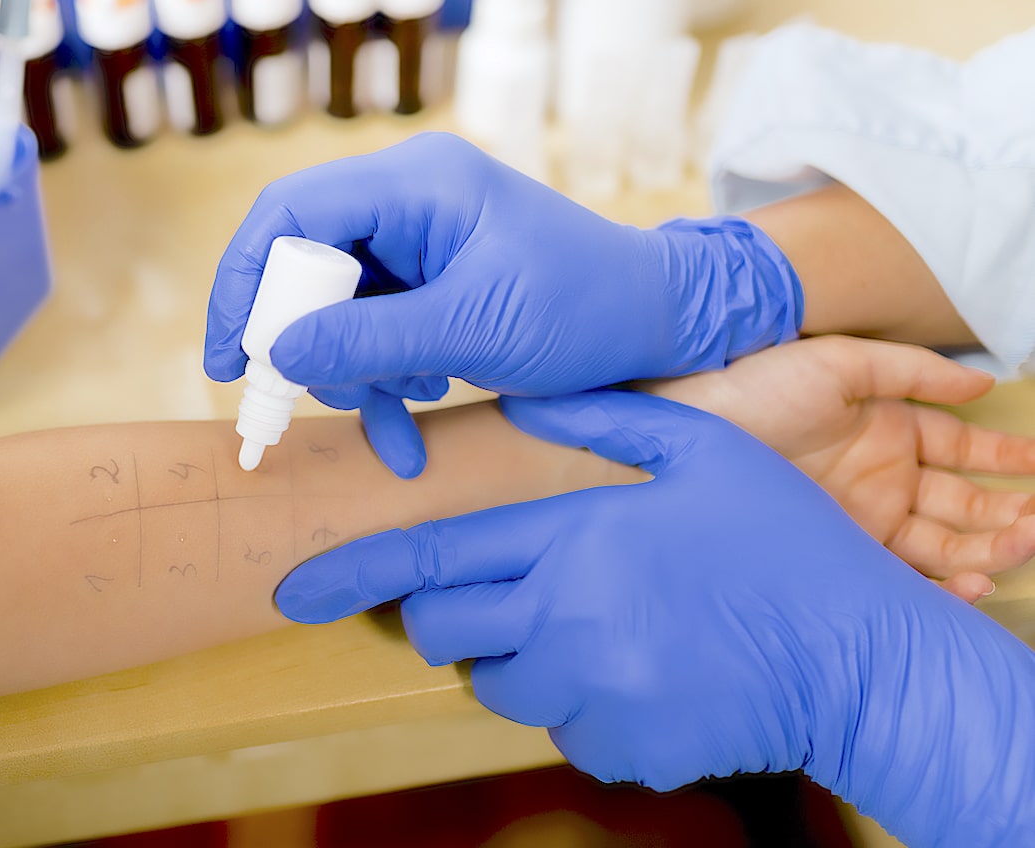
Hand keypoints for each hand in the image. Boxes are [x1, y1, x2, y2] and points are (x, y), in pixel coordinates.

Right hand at [205, 133, 801, 477]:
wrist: (659, 324)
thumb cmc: (586, 309)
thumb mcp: (475, 329)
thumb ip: (370, 339)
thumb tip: (278, 354)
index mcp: (417, 183)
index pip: (290, 213)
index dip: (245, 281)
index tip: (229, 358)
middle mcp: (407, 200)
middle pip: (303, 263)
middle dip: (302, 340)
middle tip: (295, 402)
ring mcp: (416, 241)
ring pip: (332, 307)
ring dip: (351, 371)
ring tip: (398, 411)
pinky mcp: (428, 281)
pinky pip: (371, 329)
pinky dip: (380, 379)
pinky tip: (412, 418)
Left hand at [275, 391, 1034, 844]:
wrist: (862, 656)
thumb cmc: (781, 544)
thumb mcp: (700, 450)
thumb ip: (598, 421)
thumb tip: (518, 405)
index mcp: (573, 540)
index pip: (430, 560)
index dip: (351, 576)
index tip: (291, 592)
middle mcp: (566, 622)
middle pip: (444, 634)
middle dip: (447, 617)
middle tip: (503, 595)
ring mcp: (594, 694)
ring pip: (498, 687)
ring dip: (519, 659)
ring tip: (598, 626)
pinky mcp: (623, 748)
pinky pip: (563, 731)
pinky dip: (581, 705)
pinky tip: (643, 669)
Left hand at [649, 336, 1034, 601]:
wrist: (688, 427)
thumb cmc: (755, 385)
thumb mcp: (838, 364)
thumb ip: (912, 372)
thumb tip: (982, 382)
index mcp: (890, 430)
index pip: (965, 450)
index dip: (1008, 459)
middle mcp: (883, 477)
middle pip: (965, 503)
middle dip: (1011, 513)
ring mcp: (862, 517)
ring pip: (945, 542)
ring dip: (989, 549)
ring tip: (1024, 545)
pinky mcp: (837, 551)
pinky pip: (900, 573)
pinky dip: (940, 584)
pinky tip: (972, 583)